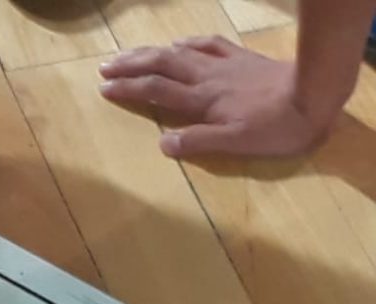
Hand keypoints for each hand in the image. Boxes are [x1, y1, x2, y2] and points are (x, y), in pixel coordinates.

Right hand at [99, 36, 338, 157]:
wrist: (315, 95)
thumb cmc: (276, 127)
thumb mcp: (236, 144)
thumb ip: (197, 142)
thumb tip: (162, 143)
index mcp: (201, 101)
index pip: (155, 91)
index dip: (127, 88)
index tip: (103, 88)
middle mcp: (206, 78)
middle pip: (160, 66)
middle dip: (130, 65)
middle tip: (104, 67)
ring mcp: (223, 65)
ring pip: (178, 53)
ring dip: (150, 52)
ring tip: (129, 54)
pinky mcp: (240, 58)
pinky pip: (207, 45)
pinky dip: (186, 43)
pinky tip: (178, 44)